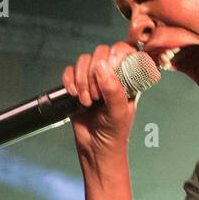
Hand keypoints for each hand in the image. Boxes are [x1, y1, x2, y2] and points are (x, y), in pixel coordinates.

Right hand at [61, 42, 140, 165]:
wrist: (96, 149)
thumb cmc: (114, 132)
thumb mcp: (119, 112)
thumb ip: (113, 89)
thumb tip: (102, 66)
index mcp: (129, 77)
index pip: (126, 50)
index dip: (117, 54)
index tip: (111, 69)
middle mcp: (112, 74)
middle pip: (101, 52)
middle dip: (95, 73)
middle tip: (96, 96)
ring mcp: (94, 79)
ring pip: (84, 60)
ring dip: (82, 79)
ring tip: (86, 101)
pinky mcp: (77, 85)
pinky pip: (70, 71)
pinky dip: (69, 81)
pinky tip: (74, 95)